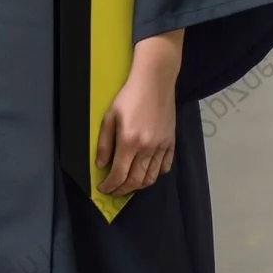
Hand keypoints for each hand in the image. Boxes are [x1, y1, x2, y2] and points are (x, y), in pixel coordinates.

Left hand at [95, 33, 180, 197]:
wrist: (154, 82)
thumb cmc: (128, 96)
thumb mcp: (109, 116)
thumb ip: (105, 143)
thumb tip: (101, 166)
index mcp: (129, 141)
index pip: (119, 174)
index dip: (110, 186)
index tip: (103, 189)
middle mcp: (147, 148)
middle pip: (136, 181)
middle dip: (123, 190)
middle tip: (114, 191)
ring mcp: (161, 147)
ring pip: (151, 178)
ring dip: (139, 186)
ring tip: (129, 185)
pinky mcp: (171, 143)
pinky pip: (165, 167)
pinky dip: (155, 175)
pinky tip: (147, 173)